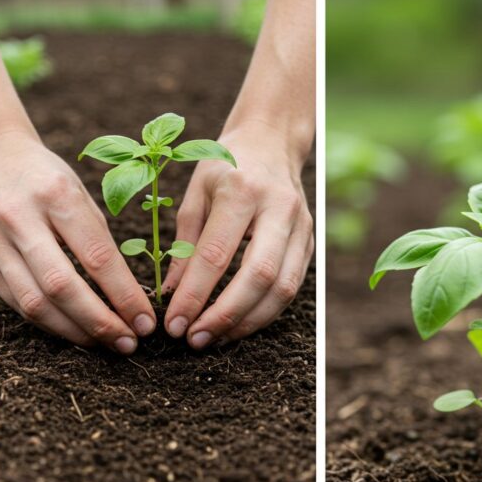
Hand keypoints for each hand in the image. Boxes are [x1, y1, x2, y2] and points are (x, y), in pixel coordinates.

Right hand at [0, 133, 155, 353]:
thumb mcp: (83, 196)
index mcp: (55, 195)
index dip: (124, 296)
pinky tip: (73, 330)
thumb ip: (101, 243)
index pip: (96, 256)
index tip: (145, 322)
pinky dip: (49, 323)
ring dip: (74, 331)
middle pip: (62, 286)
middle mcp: (19, 218)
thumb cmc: (50, 179)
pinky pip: (18, 304)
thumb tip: (128, 297)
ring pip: (35, 303)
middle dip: (100, 323)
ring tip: (104, 343)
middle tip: (128, 343)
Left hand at [163, 126, 312, 348]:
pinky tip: (237, 325)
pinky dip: (263, 313)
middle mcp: (277, 208)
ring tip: (213, 338)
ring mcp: (301, 226)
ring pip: (281, 289)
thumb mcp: (195, 194)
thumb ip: (183, 245)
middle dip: (224, 316)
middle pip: (258, 276)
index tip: (173, 323)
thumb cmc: (224, 167)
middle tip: (194, 339)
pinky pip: (291, 288)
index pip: (216, 254)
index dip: (194, 295)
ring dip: (246, 322)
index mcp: (241, 190)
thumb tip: (171, 294)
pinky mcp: (310, 242)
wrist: (271, 142)